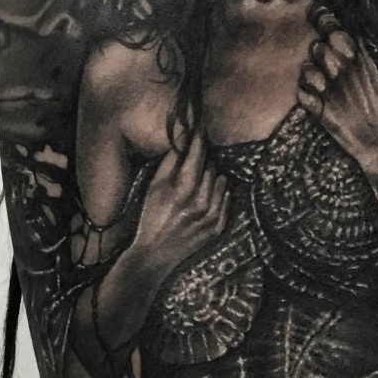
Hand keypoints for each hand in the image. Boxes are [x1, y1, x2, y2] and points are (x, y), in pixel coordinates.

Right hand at [131, 129, 228, 278]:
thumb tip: (182, 139)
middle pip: (210, 167)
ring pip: (220, 182)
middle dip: (203, 160)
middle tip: (195, 159)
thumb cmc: (151, 217)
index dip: (200, 138)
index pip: (197, 155)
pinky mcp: (217, 229)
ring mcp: (210, 217)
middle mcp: (199, 203)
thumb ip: (170, 163)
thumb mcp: (154, 188)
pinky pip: (226, 201)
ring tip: (197, 182)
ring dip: (212, 176)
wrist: (154, 254)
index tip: (203, 123)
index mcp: (181, 190)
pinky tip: (208, 193)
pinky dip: (220, 193)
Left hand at [297, 8, 377, 180]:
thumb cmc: (375, 106)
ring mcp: (333, 93)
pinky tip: (314, 98)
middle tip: (324, 62)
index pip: (336, 31)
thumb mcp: (373, 75)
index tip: (314, 10)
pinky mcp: (323, 113)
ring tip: (320, 82)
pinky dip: (305, 95)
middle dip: (318, 52)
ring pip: (307, 70)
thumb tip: (348, 28)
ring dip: (310, 74)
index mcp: (359, 62)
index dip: (321, 17)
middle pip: (319, 48)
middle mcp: (345, 74)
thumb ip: (359, 52)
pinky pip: (302, 94)